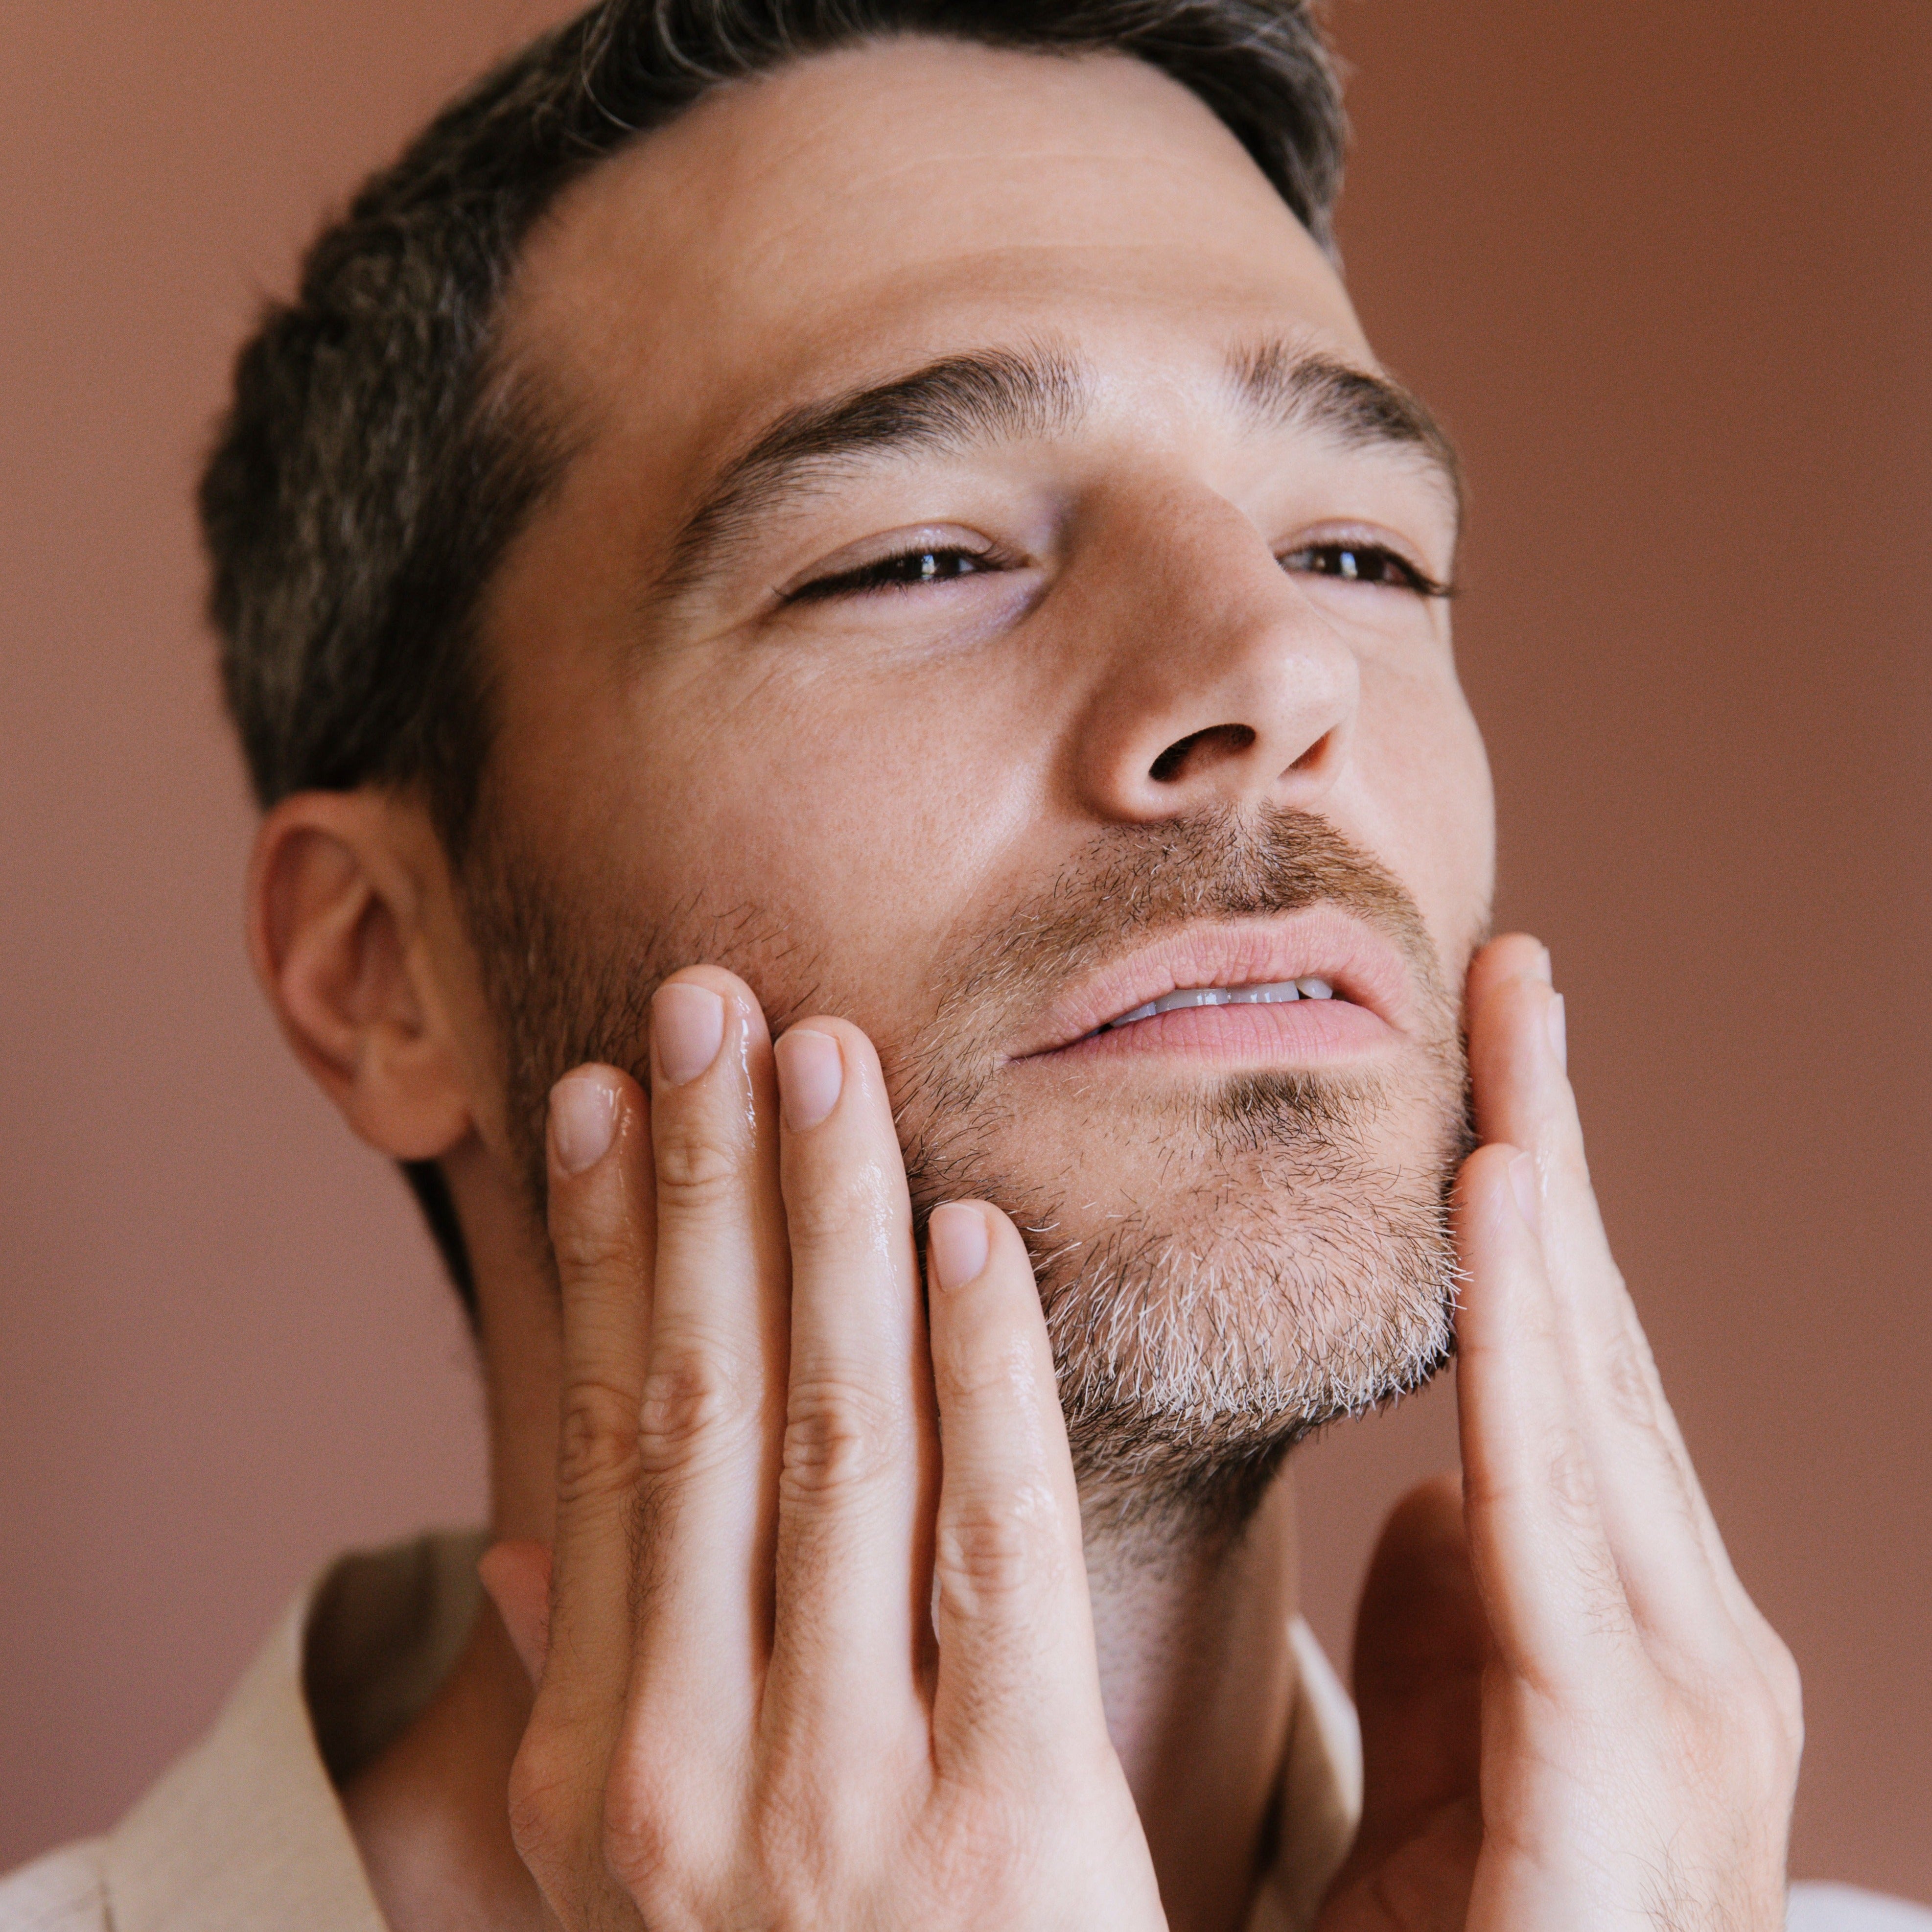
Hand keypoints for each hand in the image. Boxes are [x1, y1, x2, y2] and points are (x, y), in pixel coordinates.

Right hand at [479, 968, 1166, 1930]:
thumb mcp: (660, 1875)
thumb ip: (600, 1695)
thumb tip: (516, 1528)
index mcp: (604, 1768)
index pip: (603, 1444)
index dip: (607, 1255)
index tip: (604, 1099)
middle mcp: (691, 1771)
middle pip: (701, 1406)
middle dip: (705, 1187)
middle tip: (708, 1005)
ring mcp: (842, 1802)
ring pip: (830, 1443)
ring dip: (824, 1231)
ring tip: (824, 1063)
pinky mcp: (1014, 1828)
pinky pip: (991, 1553)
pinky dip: (978, 1379)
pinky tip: (968, 1235)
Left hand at [1318, 935, 1802, 1929]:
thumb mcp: (1448, 1741)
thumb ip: (1454, 1619)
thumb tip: (1434, 1489)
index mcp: (1630, 1624)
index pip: (1567, 1366)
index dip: (1530, 1208)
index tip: (1489, 1056)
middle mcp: (1689, 1639)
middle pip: (1591, 1344)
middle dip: (1553, 1147)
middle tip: (1509, 972)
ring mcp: (1691, 1696)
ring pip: (1589, 1388)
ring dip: (1549, 1196)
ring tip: (1511, 1027)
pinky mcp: (1634, 1755)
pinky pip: (1550, 1501)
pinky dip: (1524, 1341)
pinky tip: (1500, 1193)